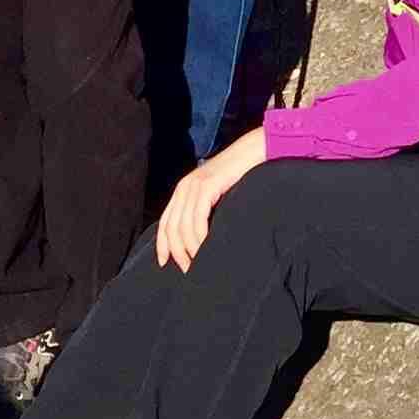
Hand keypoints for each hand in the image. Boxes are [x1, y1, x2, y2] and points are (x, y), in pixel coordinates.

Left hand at [150, 135, 269, 271]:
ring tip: (198, 263)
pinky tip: (206, 248)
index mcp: (184, 190)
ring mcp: (193, 187)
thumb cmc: (242, 172)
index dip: (163, 244)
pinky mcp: (207, 187)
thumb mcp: (218, 190)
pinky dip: (199, 237)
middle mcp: (184, 188)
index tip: (164, 263)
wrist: (255, 149)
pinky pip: (197, 219)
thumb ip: (207, 205)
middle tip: (187, 269)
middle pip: (171, 228)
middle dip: (177, 252)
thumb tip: (204, 231)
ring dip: (189, 249)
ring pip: (183, 226)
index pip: (165, 222)